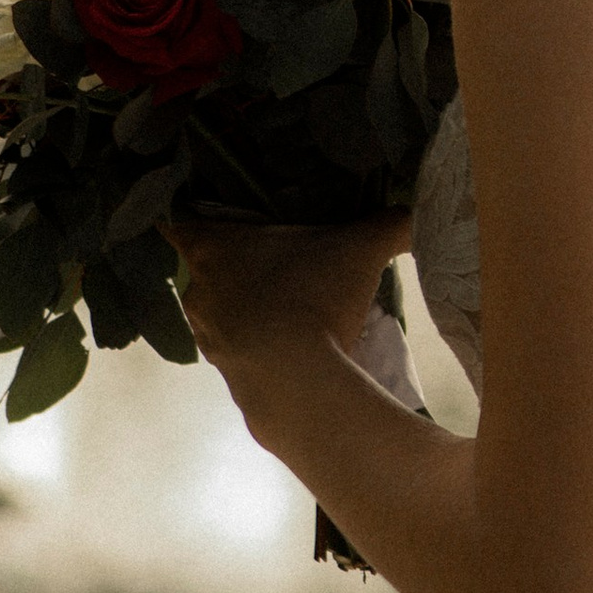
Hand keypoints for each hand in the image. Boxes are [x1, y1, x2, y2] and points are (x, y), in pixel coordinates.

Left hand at [172, 215, 412, 382]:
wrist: (298, 383)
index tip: (208, 214)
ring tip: (289, 309)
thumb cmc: (314, 297)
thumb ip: (390, 224)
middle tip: (275, 261)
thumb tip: (415, 210)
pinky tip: (292, 349)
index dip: (186, 214)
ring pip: (218, 313)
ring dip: (245, 310)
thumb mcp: (362, 248)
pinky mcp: (225, 377)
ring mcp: (206, 338)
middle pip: (202, 268)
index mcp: (213, 248)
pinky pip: (238, 352)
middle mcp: (197, 291)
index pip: (177, 222)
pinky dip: (257, 348)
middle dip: (234, 265)